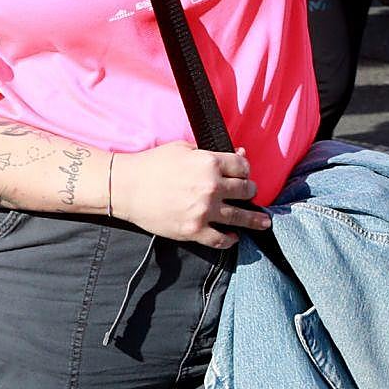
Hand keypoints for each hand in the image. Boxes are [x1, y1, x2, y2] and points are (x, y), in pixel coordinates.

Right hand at [110, 142, 267, 250]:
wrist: (125, 187)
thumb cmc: (151, 164)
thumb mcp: (182, 148)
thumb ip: (210, 152)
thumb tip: (237, 155)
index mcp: (209, 163)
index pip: (243, 167)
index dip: (245, 170)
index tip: (244, 174)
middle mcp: (211, 187)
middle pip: (246, 190)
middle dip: (249, 191)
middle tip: (248, 194)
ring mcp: (203, 211)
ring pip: (241, 218)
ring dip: (255, 220)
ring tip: (263, 223)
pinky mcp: (193, 230)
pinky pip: (221, 239)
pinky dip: (230, 240)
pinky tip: (233, 237)